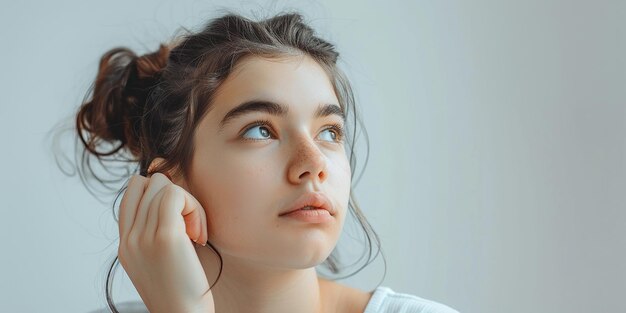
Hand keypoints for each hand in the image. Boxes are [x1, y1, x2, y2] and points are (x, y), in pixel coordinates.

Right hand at [118, 172, 214, 312]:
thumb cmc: (182, 293)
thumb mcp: (158, 261)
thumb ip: (154, 234)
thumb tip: (170, 198)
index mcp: (125, 244)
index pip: (132, 191)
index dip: (159, 194)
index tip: (178, 220)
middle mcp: (129, 238)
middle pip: (150, 183)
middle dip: (176, 197)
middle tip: (190, 228)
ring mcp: (143, 237)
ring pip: (164, 185)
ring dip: (189, 204)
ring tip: (196, 235)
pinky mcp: (164, 237)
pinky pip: (176, 194)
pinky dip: (194, 208)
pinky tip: (199, 236)